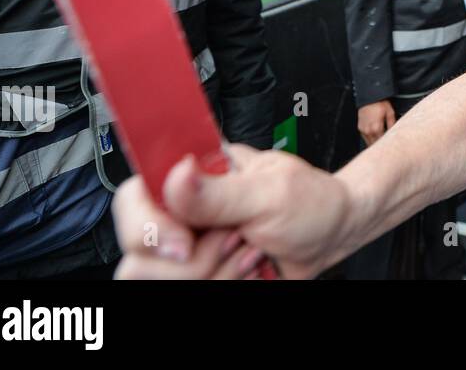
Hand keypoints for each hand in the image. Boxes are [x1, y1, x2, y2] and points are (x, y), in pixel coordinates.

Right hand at [113, 146, 351, 279]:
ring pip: (162, 281)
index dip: (147, 225)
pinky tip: (250, 269)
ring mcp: (188, 250)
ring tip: (248, 252)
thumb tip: (176, 173)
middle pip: (139, 253)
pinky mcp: (200, 275)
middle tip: (235, 239)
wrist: (332, 234)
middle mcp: (181, 214)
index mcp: (190, 178)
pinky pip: (190, 292)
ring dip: (213, 273)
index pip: (133, 199)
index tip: (183, 243)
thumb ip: (219, 191)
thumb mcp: (270, 191)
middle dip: (193, 259)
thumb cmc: (308, 201)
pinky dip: (225, 284)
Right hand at [357, 99, 395, 144]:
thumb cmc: (379, 103)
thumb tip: (395, 132)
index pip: (382, 142)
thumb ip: (392, 125)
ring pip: (369, 143)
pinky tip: (376, 136)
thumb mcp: (390, 113)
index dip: (387, 145)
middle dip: (381, 146)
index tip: (391, 145)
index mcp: (376, 128)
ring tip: (382, 141)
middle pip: (375, 144)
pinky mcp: (360, 128)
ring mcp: (363, 130)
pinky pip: (365, 138)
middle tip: (387, 146)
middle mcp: (368, 131)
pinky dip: (370, 138)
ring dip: (375, 143)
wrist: (369, 97)